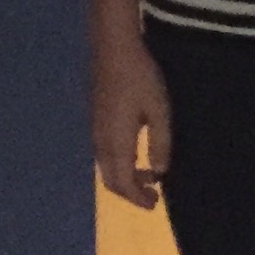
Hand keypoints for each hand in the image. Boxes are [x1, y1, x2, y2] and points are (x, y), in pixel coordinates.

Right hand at [94, 32, 172, 208]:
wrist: (113, 49)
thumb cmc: (140, 78)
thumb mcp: (158, 110)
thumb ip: (160, 143)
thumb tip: (158, 172)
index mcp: (116, 143)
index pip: (123, 183)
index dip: (137, 199)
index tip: (154, 205)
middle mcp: (101, 142)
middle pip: (111, 180)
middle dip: (130, 193)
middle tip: (152, 196)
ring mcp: (95, 130)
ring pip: (106, 167)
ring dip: (126, 178)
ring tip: (149, 176)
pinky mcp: (96, 120)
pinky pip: (105, 154)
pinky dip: (120, 164)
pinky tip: (136, 153)